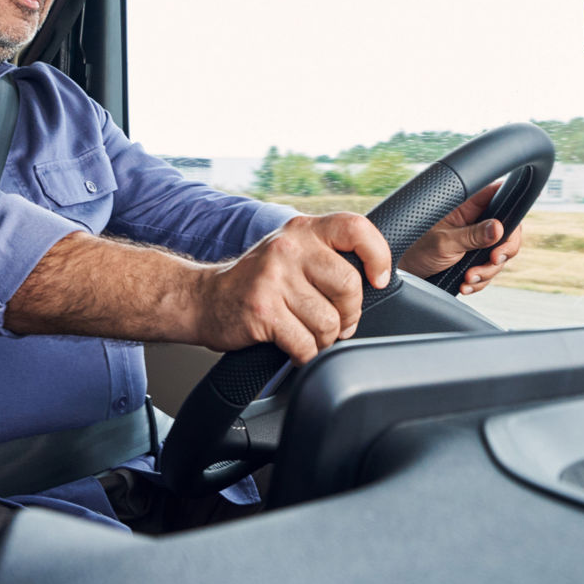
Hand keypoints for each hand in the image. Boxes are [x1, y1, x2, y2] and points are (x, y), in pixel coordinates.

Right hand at [193, 213, 391, 363]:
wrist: (206, 299)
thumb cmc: (258, 281)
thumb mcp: (292, 253)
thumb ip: (328, 256)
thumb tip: (374, 278)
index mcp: (303, 230)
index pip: (355, 229)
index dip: (377, 255)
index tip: (378, 279)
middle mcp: (289, 247)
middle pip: (348, 285)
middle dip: (349, 314)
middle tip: (337, 322)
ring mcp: (274, 278)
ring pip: (329, 322)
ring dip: (324, 339)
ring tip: (309, 334)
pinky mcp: (262, 310)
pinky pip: (305, 344)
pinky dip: (305, 355)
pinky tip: (294, 347)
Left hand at [397, 181, 522, 294]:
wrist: (403, 272)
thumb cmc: (415, 247)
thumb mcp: (445, 242)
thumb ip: (473, 236)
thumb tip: (499, 228)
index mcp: (468, 204)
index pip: (501, 197)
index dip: (511, 215)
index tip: (505, 239)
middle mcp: (475, 219)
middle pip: (508, 231)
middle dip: (502, 252)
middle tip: (491, 261)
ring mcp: (475, 239)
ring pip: (499, 254)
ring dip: (487, 271)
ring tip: (468, 278)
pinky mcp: (472, 257)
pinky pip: (488, 269)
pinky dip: (480, 281)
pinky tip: (465, 285)